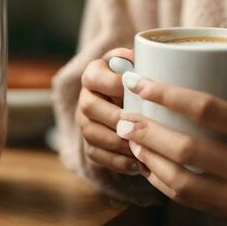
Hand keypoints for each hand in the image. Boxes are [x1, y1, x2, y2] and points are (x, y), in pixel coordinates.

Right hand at [75, 47, 145, 177]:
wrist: (133, 98)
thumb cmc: (141, 78)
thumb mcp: (139, 63)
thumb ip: (140, 60)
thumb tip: (140, 61)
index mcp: (94, 73)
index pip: (93, 76)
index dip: (110, 82)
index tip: (131, 88)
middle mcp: (85, 97)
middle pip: (88, 107)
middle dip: (113, 116)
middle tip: (136, 122)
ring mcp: (85, 122)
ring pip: (91, 134)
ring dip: (116, 142)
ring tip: (139, 147)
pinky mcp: (90, 144)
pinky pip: (96, 156)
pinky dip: (117, 162)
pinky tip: (137, 165)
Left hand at [117, 67, 226, 225]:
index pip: (206, 108)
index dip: (167, 94)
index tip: (141, 82)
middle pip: (185, 145)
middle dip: (146, 130)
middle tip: (123, 115)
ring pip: (182, 179)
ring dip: (149, 159)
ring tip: (129, 142)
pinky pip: (193, 200)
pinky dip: (165, 185)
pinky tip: (150, 170)